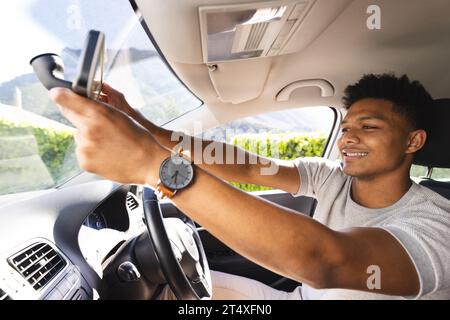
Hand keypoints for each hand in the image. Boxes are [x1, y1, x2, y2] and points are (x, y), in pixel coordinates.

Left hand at [49, 88, 167, 184]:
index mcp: (98, 113)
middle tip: (99, 124)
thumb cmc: (139, 138)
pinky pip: (82, 150)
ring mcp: (84, 147)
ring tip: (109, 143)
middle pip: (71, 116)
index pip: (64, 98)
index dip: (61, 94)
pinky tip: (106, 152)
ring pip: (78, 135)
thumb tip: (75, 101)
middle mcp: (88, 129)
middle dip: (79, 115)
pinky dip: (91, 151)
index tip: (57, 93)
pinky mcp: (84, 161)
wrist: (148, 163)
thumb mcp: (120, 114)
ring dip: (88, 136)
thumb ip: (97, 107)